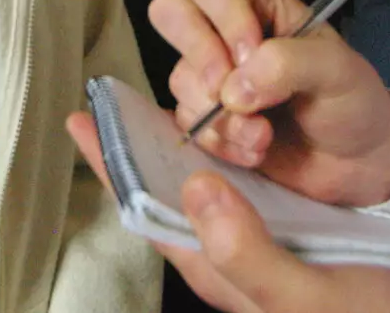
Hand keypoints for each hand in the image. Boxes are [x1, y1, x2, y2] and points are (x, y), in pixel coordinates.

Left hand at [65, 118, 389, 312]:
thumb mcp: (307, 296)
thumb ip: (247, 251)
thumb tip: (196, 186)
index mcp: (217, 273)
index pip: (146, 211)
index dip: (113, 164)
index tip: (82, 116)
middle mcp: (225, 262)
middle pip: (164, 197)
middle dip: (139, 148)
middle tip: (120, 97)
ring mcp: (254, 252)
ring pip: (199, 193)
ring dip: (182, 146)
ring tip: (167, 103)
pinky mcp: (286, 242)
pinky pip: (238, 194)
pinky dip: (226, 157)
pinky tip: (233, 134)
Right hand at [151, 0, 389, 208]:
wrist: (358, 162)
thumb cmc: (351, 100)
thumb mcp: (335, 71)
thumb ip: (287, 65)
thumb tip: (231, 89)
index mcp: (259, 0)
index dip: (224, 18)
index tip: (251, 56)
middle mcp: (226, 29)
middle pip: (171, 12)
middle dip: (199, 56)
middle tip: (228, 93)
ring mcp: (212, 74)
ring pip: (179, 77)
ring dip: (219, 115)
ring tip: (264, 136)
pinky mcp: (206, 117)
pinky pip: (186, 122)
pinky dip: (220, 142)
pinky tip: (256, 151)